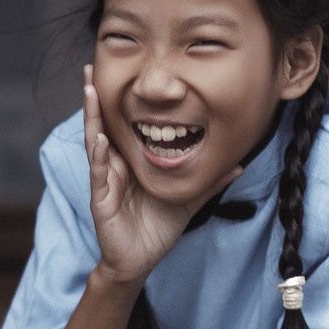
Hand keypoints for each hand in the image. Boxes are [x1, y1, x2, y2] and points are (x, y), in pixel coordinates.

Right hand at [83, 65, 230, 287]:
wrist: (140, 261)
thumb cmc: (158, 227)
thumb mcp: (188, 198)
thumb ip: (209, 179)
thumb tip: (237, 163)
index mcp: (131, 161)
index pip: (123, 124)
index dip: (119, 99)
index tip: (121, 70)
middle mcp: (115, 166)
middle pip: (102, 125)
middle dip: (95, 97)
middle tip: (90, 67)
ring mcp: (105, 181)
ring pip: (95, 143)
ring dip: (92, 117)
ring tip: (90, 91)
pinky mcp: (101, 201)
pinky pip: (100, 175)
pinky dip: (100, 157)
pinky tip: (101, 139)